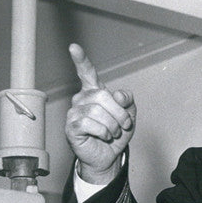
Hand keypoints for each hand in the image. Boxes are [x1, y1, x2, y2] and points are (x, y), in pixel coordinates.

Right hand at [65, 43, 135, 182]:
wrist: (110, 155)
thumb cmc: (116, 133)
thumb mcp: (129, 114)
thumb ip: (127, 101)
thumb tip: (117, 96)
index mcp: (95, 91)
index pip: (87, 72)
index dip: (81, 60)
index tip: (74, 47)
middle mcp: (82, 99)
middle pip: (103, 95)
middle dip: (119, 113)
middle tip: (123, 125)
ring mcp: (75, 112)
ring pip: (98, 111)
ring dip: (113, 125)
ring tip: (113, 133)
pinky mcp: (72, 127)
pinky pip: (90, 124)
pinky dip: (103, 132)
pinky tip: (103, 136)